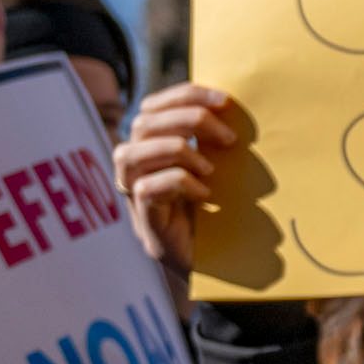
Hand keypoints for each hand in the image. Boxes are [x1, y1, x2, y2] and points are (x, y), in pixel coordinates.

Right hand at [114, 82, 243, 284]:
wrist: (216, 267)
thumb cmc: (218, 214)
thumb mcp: (218, 169)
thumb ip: (213, 141)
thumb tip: (233, 106)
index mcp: (152, 147)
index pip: (154, 106)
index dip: (185, 95)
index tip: (224, 99)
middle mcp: (136, 167)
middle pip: (142, 123)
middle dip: (188, 120)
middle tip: (228, 138)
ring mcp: (135, 194)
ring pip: (131, 153)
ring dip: (177, 151)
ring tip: (211, 169)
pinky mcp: (145, 220)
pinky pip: (146, 189)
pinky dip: (178, 183)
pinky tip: (205, 194)